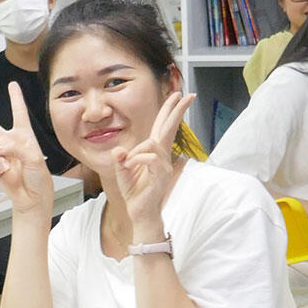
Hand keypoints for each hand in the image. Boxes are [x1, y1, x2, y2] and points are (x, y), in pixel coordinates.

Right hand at [0, 84, 54, 214]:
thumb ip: (16, 148)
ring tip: (9, 166)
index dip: (16, 98)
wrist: (32, 198)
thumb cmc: (39, 178)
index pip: (19, 113)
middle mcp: (10, 142)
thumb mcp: (34, 159)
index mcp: (24, 136)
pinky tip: (4, 172)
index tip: (12, 84)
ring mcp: (0, 155)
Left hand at [116, 89, 193, 236]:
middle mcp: (162, 156)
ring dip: (136, 151)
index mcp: (154, 152)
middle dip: (177, 110)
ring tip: (127, 163)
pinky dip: (136, 159)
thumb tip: (119, 151)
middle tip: (187, 94)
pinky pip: (150, 158)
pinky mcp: (162, 174)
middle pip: (170, 127)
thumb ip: (121, 159)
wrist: (140, 213)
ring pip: (153, 143)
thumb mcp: (122, 172)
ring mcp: (164, 165)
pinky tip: (128, 166)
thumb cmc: (134, 192)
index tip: (177, 96)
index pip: (163, 127)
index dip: (169, 111)